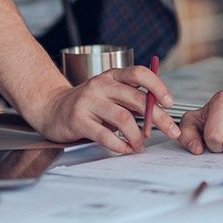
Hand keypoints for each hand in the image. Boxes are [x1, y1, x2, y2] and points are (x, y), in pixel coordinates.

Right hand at [34, 66, 180, 153]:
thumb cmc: (88, 104)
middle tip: (171, 131)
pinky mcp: (78, 120)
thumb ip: (131, 98)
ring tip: (141, 145)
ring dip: (138, 135)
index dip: (158, 86)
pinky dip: (120, 145)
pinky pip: (105, 135)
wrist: (52, 108)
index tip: (170, 102)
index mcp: (112, 76)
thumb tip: (161, 110)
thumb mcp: (110, 94)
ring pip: (123, 118)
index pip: (139, 73)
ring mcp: (88, 102)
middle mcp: (101, 85)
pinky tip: (125, 149)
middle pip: (137, 99)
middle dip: (159, 118)